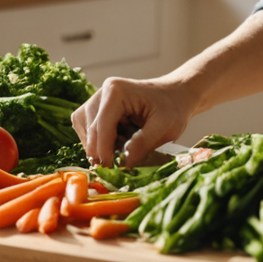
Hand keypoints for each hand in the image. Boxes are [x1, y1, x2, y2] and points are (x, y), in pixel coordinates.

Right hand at [73, 76, 196, 166]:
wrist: (177, 94)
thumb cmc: (173, 107)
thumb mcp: (165, 127)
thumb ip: (143, 144)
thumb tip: (123, 163)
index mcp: (117, 91)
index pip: (101, 125)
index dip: (104, 150)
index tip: (110, 170)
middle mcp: (103, 92)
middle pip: (90, 128)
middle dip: (100, 151)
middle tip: (114, 168)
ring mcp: (99, 99)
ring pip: (85, 129)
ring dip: (98, 146)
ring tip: (119, 152)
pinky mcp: (99, 109)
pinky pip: (88, 129)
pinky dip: (99, 141)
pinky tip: (117, 144)